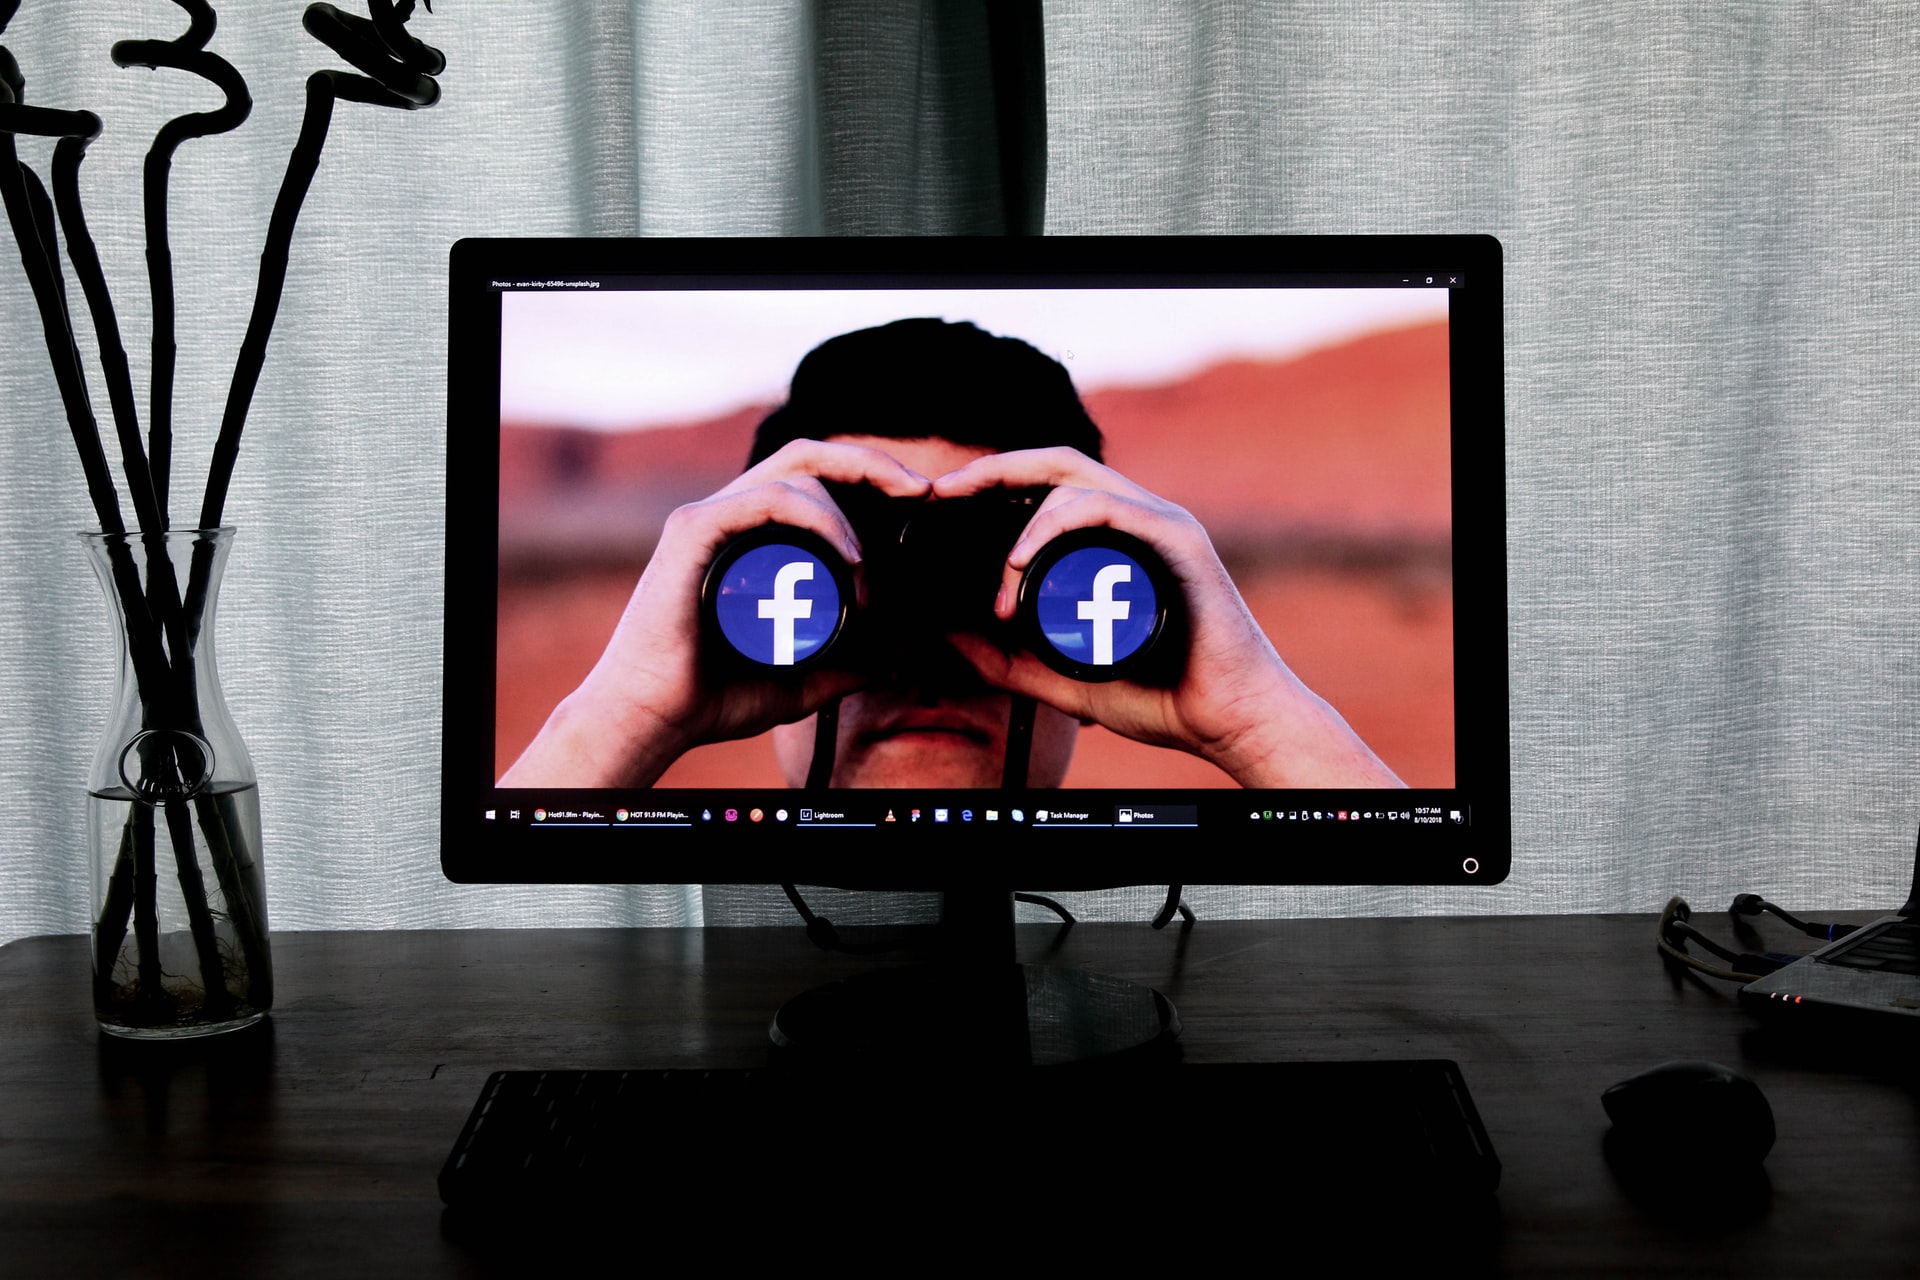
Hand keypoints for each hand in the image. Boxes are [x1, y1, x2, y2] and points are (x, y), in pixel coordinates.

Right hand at [500, 440, 930, 786]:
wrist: (651, 718)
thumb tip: (888, 660)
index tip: (918, 501)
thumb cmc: (710, 697)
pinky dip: (818, 517)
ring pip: (796, 474)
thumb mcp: (796, 680)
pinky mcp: (693, 531)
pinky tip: (849, 555)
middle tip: (920, 490)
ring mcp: (708, 518)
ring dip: (848, 515)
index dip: (867, 478)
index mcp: (750, 536)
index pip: (815, 480)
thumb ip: (839, 669)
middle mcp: (729, 515)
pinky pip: (766, 498)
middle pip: (808, 456)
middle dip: (871, 463)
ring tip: (868, 570)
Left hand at [932, 447, 1404, 788]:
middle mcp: (1140, 519)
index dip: (994, 482)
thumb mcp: (1062, 680)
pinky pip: (1105, 508)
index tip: (941, 502)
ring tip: (999, 581)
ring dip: (1021, 525)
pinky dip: (1053, 526)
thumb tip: (949, 636)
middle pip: (1056, 464)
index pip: (1048, 486)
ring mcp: (1161, 524)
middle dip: (992, 469)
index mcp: (1117, 540)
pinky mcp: (1178, 540)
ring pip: (1073, 482)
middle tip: (942, 492)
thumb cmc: (1163, 697)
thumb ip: (1008, 661)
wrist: (1230, 722)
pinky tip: (1021, 562)